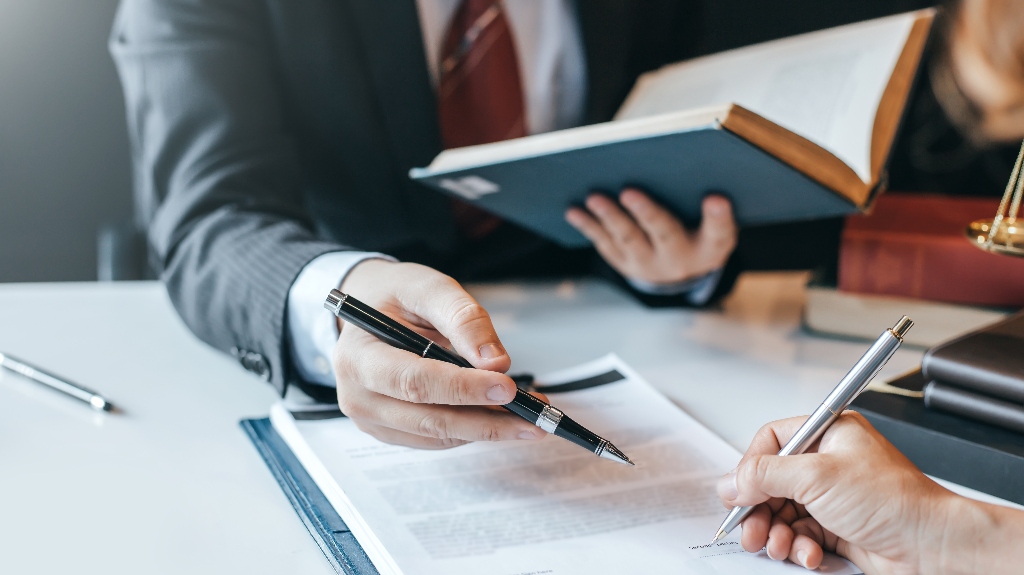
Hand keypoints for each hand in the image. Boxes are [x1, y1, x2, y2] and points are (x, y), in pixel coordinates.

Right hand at [332, 259, 545, 448]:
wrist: (370, 311)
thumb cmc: (396, 296)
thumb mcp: (428, 287)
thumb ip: (462, 318)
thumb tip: (496, 361)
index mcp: (358, 355)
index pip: (413, 382)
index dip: (462, 389)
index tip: (506, 387)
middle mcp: (357, 394)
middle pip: (428, 419)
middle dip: (486, 421)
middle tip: (533, 418)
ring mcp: (371, 418)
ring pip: (438, 435)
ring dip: (487, 428)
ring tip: (529, 416)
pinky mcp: (390, 431)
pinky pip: (437, 439)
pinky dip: (473, 429)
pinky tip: (502, 415)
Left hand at [564, 190, 735, 285]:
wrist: (681, 271)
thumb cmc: (699, 228)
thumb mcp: (713, 220)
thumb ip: (705, 198)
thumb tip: (678, 156)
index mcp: (711, 246)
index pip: (720, 232)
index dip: (718, 216)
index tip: (716, 198)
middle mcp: (681, 259)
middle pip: (665, 234)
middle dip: (647, 213)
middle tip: (629, 191)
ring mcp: (649, 264)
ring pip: (628, 239)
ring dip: (610, 217)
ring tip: (594, 197)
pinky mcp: (624, 263)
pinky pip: (604, 243)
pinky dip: (588, 225)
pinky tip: (573, 210)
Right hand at [717, 412, 982, 573]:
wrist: (932, 546)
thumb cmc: (894, 501)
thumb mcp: (817, 476)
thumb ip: (765, 475)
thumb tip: (732, 482)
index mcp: (828, 433)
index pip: (772, 441)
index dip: (752, 467)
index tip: (740, 491)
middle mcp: (828, 462)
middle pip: (771, 482)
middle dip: (758, 509)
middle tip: (749, 528)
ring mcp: (832, 497)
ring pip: (782, 513)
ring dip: (775, 533)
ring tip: (777, 545)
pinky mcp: (837, 527)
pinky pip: (800, 535)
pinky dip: (797, 547)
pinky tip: (807, 553)